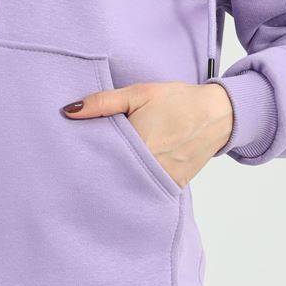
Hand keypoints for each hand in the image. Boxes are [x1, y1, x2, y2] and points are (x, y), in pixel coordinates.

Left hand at [61, 80, 233, 185]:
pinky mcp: (171, 187)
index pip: (97, 158)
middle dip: (96, 173)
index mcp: (136, 142)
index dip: (83, 159)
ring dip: (114, 183)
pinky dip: (135, 188)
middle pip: (110, 176)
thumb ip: (103, 102)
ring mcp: (161, 180)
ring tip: (99, 178)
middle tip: (77, 172)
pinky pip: (146, 192)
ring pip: (127, 188)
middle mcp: (149, 166)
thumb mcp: (139, 93)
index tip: (70, 159)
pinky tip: (124, 181)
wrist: (217, 114)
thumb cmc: (177, 100)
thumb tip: (68, 111)